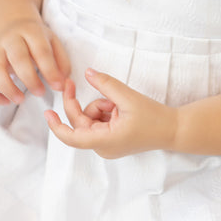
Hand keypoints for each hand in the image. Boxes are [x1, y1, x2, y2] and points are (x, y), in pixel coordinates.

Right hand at [0, 19, 70, 105]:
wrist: (12, 26)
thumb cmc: (37, 40)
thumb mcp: (53, 42)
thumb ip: (61, 61)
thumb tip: (63, 83)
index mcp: (32, 32)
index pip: (41, 50)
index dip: (50, 70)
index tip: (58, 86)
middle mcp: (11, 40)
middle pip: (17, 57)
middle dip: (30, 78)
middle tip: (40, 93)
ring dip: (7, 87)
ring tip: (20, 100)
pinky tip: (6, 102)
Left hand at [44, 69, 177, 158]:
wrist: (173, 129)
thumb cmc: (154, 118)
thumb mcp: (128, 97)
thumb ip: (106, 85)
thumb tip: (88, 73)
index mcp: (104, 141)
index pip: (72, 137)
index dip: (56, 126)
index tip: (47, 113)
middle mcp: (103, 146)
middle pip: (80, 122)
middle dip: (83, 103)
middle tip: (73, 82)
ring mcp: (107, 144)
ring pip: (90, 119)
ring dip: (100, 106)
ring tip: (120, 104)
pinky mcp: (112, 139)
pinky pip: (99, 121)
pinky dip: (106, 110)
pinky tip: (121, 109)